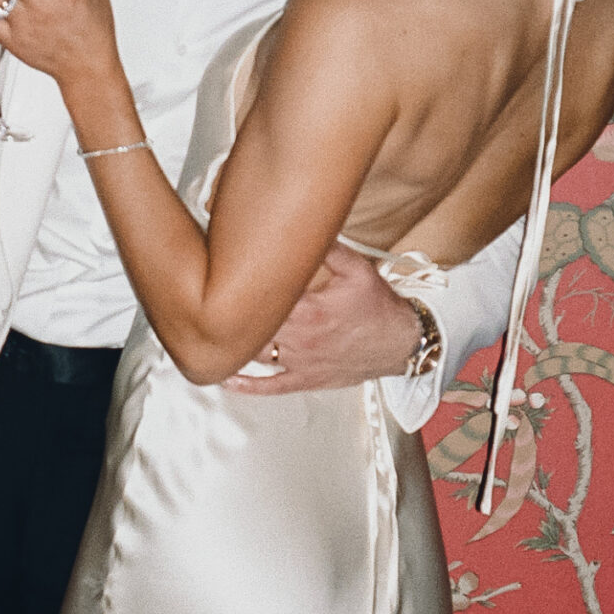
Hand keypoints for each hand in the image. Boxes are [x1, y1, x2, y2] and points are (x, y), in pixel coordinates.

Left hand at [226, 243, 419, 395]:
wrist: (401, 344)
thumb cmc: (379, 308)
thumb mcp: (358, 270)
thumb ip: (329, 249)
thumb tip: (308, 227)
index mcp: (309, 310)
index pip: (263, 298)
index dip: (242, 287)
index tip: (225, 275)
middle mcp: (300, 339)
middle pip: (253, 328)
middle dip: (233, 314)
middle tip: (211, 301)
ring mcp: (300, 363)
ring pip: (255, 356)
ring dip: (236, 345)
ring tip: (214, 332)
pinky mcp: (305, 380)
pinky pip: (270, 387)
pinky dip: (245, 384)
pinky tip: (227, 377)